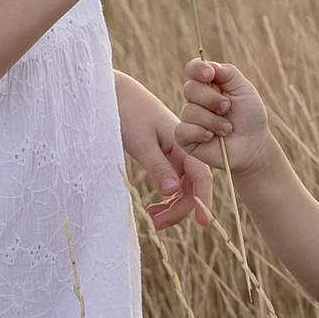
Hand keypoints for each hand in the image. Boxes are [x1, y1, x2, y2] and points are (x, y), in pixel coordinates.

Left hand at [119, 88, 213, 233]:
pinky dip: (164, 196)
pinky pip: (170, 181)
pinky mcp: (161, 155)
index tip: (204, 222)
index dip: (204, 200)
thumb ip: (157, 165)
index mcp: (184, 143)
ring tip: (152, 219)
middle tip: (156, 225)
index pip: (201, 176)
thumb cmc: (128, 111)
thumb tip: (172, 192)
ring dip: (171, 206)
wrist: (115, 92)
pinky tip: (153, 205)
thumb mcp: (141, 140)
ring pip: (181, 186)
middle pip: (192, 186)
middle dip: (180, 209)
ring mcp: (172, 153)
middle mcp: (183, 149)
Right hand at [176, 56, 277, 173]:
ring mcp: (189, 118)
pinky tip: (212, 138)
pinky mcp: (185, 137)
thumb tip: (209, 65)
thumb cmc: (250, 117)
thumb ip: (228, 73)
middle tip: (227, 108)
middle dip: (212, 99)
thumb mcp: (244, 89)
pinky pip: (183, 130)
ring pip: (189, 111)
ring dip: (213, 121)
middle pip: (190, 89)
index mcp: (209, 84)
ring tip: (227, 129)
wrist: (253, 146)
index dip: (198, 69)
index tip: (210, 75)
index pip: (193, 69)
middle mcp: (196, 99)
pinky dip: (200, 133)